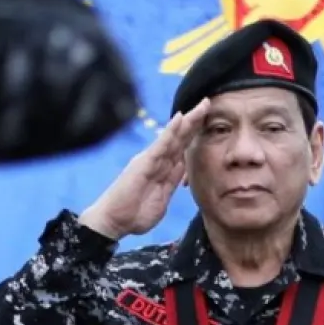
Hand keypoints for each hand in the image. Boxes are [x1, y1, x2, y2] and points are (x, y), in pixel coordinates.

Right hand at [80, 99, 210, 238]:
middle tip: (208, 102)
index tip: (210, 120)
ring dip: (187, 121)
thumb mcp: (162, 198)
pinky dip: (170, 131)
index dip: (195, 133)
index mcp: (164, 169)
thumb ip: (173, 182)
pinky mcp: (143, 163)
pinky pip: (160, 145)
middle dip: (195, 121)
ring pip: (173, 137)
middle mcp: (158, 160)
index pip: (182, 147)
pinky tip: (179, 118)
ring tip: (200, 106)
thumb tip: (184, 169)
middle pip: (180, 137)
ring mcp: (150, 160)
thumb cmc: (134, 213)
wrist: (114, 221)